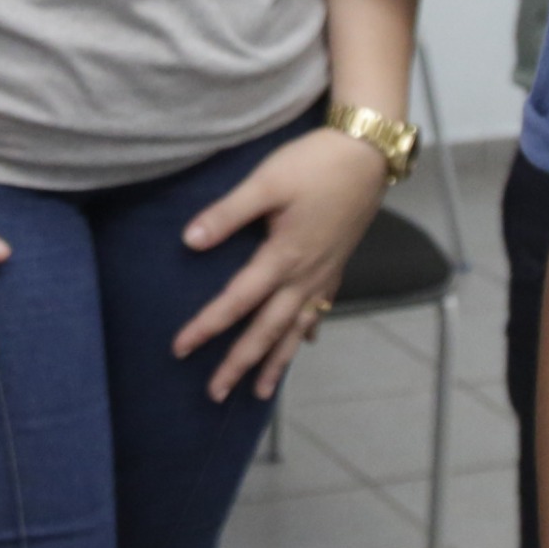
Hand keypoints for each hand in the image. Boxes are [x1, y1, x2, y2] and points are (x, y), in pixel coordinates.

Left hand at [172, 127, 387, 401]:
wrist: (368, 153)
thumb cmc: (315, 164)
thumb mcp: (266, 183)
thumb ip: (227, 214)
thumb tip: (189, 242)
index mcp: (283, 257)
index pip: (237, 301)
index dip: (207, 326)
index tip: (180, 349)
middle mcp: (305, 275)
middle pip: (267, 330)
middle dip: (241, 363)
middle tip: (216, 394)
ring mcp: (325, 273)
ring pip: (296, 328)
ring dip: (277, 361)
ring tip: (261, 391)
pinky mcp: (337, 263)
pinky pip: (320, 308)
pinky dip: (308, 329)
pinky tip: (305, 340)